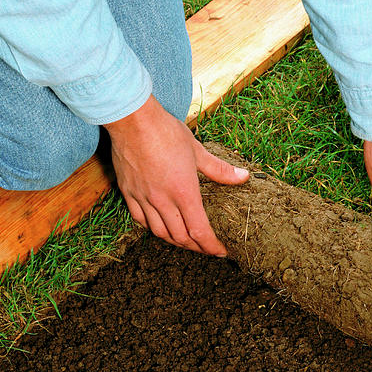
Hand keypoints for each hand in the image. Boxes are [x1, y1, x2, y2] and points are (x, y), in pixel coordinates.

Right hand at [104, 95, 248, 255]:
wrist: (132, 120)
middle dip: (196, 247)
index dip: (211, 246)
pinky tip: (160, 227)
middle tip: (207, 247)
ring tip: (186, 241)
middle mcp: (162, 200)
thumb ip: (219, 169)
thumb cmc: (165, 131)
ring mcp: (143, 198)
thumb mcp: (196, 150)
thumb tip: (243, 176)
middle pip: (180, 237)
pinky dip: (152, 228)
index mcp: (183, 191)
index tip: (221, 251)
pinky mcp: (129, 193)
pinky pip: (140, 220)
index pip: (199, 230)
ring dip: (175, 241)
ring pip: (160, 232)